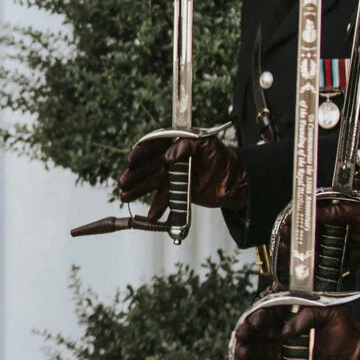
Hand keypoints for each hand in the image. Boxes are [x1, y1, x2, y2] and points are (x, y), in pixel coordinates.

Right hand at [115, 133, 246, 213]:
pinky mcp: (178, 191)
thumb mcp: (208, 145)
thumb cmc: (223, 158)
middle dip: (134, 174)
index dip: (140, 153)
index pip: (153, 146)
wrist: (236, 181)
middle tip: (124, 182)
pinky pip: (164, 199)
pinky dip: (157, 207)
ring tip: (125, 197)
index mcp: (175, 145)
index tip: (131, 161)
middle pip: (147, 166)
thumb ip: (188, 146)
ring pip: (151, 182)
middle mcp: (170, 160)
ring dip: (137, 190)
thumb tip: (170, 154)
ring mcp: (173, 176)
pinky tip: (151, 215)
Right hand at [233, 298, 359, 359]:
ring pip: (260, 351)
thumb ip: (310, 313)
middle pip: (260, 332)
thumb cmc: (350, 336)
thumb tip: (286, 328)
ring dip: (249, 351)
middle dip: (248, 333)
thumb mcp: (334, 314)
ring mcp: (287, 355)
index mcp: (295, 318)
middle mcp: (287, 335)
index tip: (255, 322)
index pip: (270, 314)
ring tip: (243, 353)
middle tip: (242, 336)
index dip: (259, 316)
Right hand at [272, 191, 359, 273]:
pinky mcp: (341, 257)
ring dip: (302, 251)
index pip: (313, 211)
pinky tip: (305, 265)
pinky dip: (315, 264)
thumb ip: (339, 210)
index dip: (301, 217)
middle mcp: (334, 225)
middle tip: (288, 240)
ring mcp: (337, 242)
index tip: (292, 222)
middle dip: (297, 236)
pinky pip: (325, 261)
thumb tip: (319, 211)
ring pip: (313, 246)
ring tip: (292, 253)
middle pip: (309, 230)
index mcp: (337, 210)